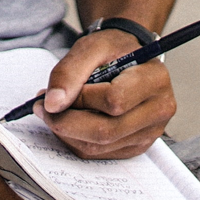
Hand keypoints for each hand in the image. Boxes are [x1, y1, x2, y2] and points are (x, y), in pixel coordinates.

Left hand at [34, 30, 175, 159]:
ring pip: (101, 146)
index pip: (114, 100)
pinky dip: (76, 140)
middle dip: (66, 122)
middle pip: (107, 130)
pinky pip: (100, 153)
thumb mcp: (90, 46)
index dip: (78, 100)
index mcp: (154, 80)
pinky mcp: (137, 145)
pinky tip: (67, 122)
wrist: (129, 57)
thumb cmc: (112, 49)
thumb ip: (69, 72)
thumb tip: (53, 104)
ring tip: (52, 112)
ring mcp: (150, 132)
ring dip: (67, 133)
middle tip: (41, 108)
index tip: (50, 94)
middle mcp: (159, 110)